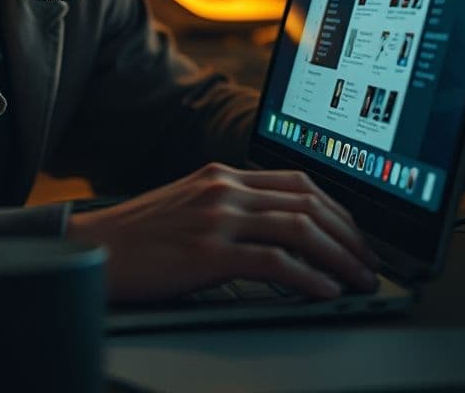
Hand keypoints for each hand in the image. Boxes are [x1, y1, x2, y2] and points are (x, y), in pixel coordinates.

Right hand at [65, 163, 379, 301]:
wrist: (95, 247)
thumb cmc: (141, 234)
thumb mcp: (189, 204)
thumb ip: (229, 206)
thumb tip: (278, 229)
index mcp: (221, 174)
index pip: (297, 181)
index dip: (336, 209)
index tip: (355, 235)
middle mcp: (224, 188)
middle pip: (306, 201)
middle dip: (348, 234)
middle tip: (369, 263)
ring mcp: (216, 217)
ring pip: (298, 227)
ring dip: (339, 257)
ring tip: (358, 280)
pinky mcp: (208, 252)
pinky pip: (273, 261)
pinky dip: (308, 277)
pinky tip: (324, 291)